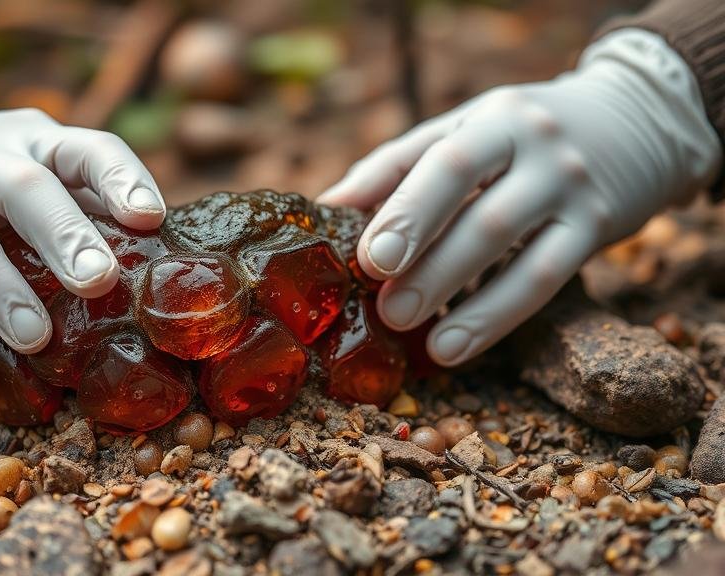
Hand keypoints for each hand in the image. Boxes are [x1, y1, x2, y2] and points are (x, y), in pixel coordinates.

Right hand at [0, 107, 164, 352]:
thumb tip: (142, 284)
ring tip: (74, 306)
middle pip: (56, 171)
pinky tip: (22, 330)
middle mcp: (7, 146)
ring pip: (10, 195)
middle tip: (110, 277)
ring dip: (49, 247)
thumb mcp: (15, 202)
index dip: (127, 180)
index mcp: (42, 145)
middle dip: (86, 224)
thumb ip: (66, 224)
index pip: (94, 149)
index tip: (155, 220)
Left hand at [318, 29, 720, 365]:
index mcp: (493, 120)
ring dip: (459, 297)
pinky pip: (545, 279)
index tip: (368, 259)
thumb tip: (326, 206)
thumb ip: (398, 165)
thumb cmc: (520, 133)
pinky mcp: (596, 229)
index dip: (406, 213)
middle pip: (480, 212)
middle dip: (429, 264)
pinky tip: (455, 346)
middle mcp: (537, 150)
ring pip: (513, 250)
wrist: (634, 119)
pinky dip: (496, 315)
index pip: (446, 165)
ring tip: (415, 333)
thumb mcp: (464, 128)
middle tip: (386, 307)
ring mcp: (571, 189)